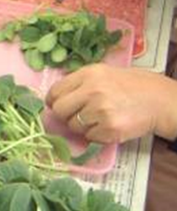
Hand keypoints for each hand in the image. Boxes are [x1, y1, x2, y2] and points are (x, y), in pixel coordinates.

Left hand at [46, 64, 176, 143]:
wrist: (157, 100)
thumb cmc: (128, 85)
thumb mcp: (101, 73)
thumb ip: (78, 83)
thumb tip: (54, 99)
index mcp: (88, 74)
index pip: (55, 91)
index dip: (53, 101)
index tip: (55, 105)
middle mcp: (92, 91)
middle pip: (60, 110)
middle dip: (65, 115)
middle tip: (76, 115)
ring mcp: (101, 111)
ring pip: (73, 126)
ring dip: (81, 126)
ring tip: (97, 119)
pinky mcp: (110, 129)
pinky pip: (89, 137)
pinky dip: (95, 135)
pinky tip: (107, 126)